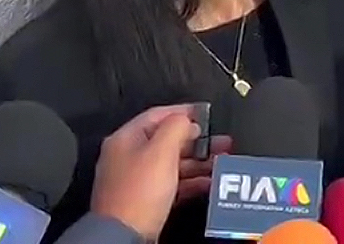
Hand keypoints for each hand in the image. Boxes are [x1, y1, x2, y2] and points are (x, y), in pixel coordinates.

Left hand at [90, 104, 221, 240]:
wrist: (124, 236)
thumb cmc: (135, 196)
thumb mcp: (161, 151)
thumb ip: (175, 128)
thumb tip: (186, 118)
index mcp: (125, 139)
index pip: (157, 115)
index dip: (183, 112)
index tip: (204, 113)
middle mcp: (128, 157)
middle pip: (166, 140)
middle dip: (196, 140)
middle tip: (218, 141)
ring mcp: (136, 180)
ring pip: (172, 163)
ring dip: (197, 161)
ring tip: (220, 160)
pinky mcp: (145, 201)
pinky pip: (173, 184)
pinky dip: (192, 182)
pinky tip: (207, 183)